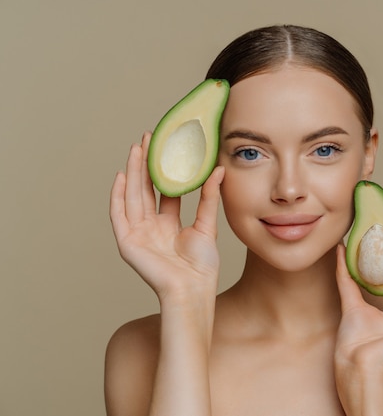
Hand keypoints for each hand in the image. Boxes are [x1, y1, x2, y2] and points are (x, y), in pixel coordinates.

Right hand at [109, 132, 223, 303]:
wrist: (193, 289)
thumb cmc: (202, 266)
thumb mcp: (207, 225)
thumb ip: (209, 198)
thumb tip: (218, 169)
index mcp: (168, 224)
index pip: (163, 191)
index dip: (165, 171)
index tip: (167, 148)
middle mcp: (151, 226)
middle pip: (146, 189)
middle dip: (146, 164)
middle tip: (149, 138)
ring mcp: (138, 233)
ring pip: (132, 196)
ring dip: (132, 172)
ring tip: (136, 148)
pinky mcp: (127, 242)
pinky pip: (119, 215)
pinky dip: (118, 195)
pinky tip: (121, 176)